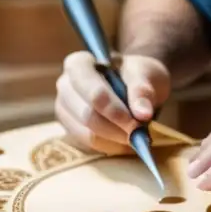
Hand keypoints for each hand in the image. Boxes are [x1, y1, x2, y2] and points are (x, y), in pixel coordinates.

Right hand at [56, 51, 170, 153]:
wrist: (132, 84)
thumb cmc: (137, 74)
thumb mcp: (146, 73)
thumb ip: (143, 90)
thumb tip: (143, 114)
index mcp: (79, 64)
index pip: (91, 91)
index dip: (113, 109)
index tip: (136, 120)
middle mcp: (65, 86)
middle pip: (88, 115)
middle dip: (117, 128)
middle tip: (141, 132)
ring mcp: (64, 109)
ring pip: (88, 134)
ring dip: (117, 139)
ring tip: (138, 136)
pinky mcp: (70, 129)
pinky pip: (91, 145)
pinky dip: (113, 147)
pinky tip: (128, 141)